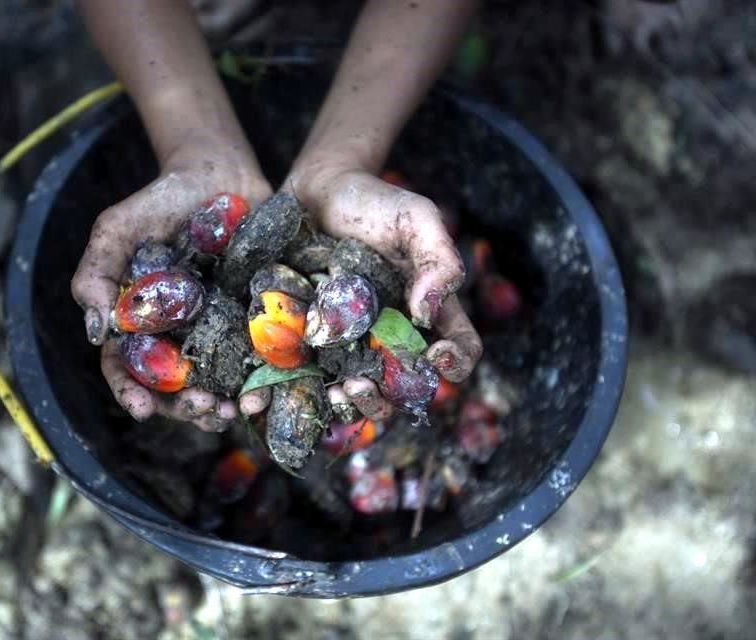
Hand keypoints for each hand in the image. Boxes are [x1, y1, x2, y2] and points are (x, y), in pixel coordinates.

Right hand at [72, 146, 271, 429]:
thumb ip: (97, 274)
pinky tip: (262, 389)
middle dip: (185, 407)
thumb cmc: (160, 200)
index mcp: (138, 323)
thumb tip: (96, 331)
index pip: (127, 368)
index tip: (142, 410)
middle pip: (174, 387)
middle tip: (203, 409)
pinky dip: (258, 379)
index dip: (132, 393)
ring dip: (221, 404)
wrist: (221, 173)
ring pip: (215, 382)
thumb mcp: (117, 229)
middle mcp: (176, 334)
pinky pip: (255, 358)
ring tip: (232, 411)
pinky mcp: (253, 321)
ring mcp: (216, 330)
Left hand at [240, 164, 481, 420]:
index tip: (436, 356)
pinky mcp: (312, 346)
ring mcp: (352, 346)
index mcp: (428, 312)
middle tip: (365, 384)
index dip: (455, 364)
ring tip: (339, 390)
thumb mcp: (414, 218)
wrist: (310, 193)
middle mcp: (392, 337)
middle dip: (390, 398)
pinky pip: (314, 381)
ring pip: (363, 396)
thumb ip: (438, 259)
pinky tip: (298, 390)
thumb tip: (428, 311)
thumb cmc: (371, 201)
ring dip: (355, 405)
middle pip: (407, 389)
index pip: (460, 350)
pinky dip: (306, 395)